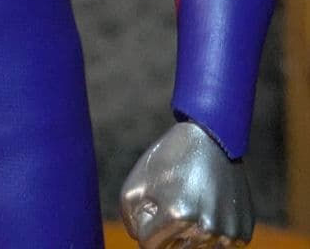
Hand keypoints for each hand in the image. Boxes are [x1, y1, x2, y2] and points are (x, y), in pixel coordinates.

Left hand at [120, 121, 253, 247]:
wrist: (211, 138)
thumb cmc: (169, 159)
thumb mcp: (137, 182)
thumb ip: (131, 219)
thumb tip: (142, 241)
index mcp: (177, 214)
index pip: (149, 245)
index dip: (146, 226)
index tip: (153, 206)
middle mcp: (205, 228)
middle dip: (168, 230)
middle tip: (174, 199)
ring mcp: (227, 232)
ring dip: (190, 232)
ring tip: (192, 200)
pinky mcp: (243, 231)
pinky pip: (219, 245)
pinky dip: (211, 232)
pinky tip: (210, 206)